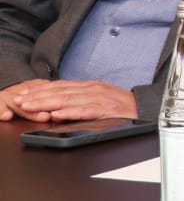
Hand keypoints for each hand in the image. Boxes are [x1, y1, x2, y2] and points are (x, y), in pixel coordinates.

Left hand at [0, 79, 136, 121]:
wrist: (147, 109)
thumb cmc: (124, 107)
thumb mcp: (101, 99)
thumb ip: (81, 100)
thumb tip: (58, 107)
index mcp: (90, 86)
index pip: (60, 86)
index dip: (40, 90)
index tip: (24, 94)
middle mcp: (93, 89)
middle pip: (60, 91)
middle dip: (37, 96)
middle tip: (20, 100)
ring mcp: (99, 98)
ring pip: (67, 99)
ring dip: (46, 103)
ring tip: (30, 107)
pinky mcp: (106, 109)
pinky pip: (84, 110)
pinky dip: (69, 112)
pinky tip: (56, 114)